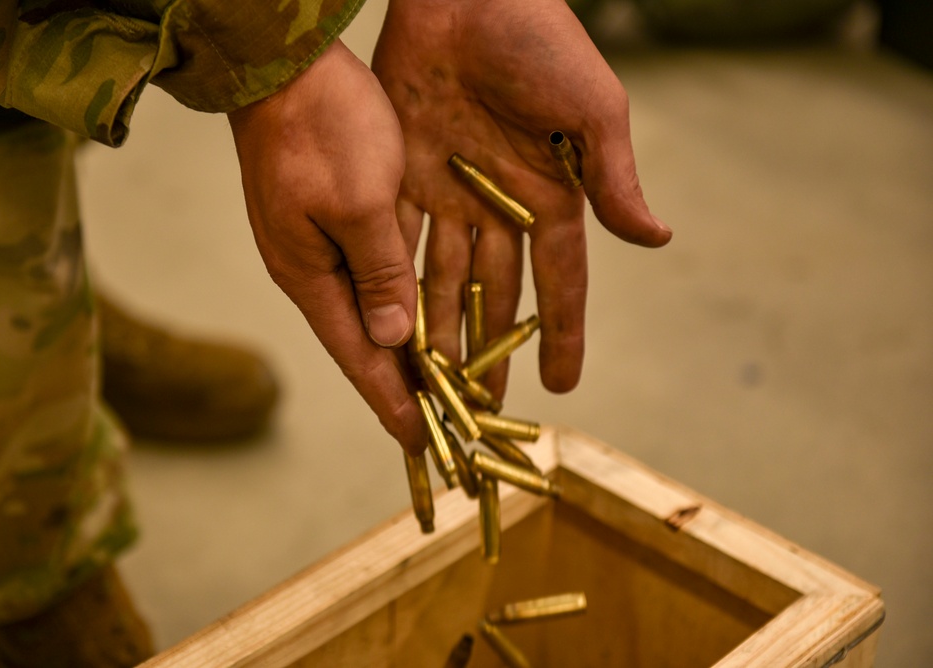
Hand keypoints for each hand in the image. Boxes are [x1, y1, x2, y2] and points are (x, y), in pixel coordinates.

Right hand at [228, 41, 425, 453]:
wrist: (282, 62)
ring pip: (370, 311)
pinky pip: (372, 275)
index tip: (424, 447)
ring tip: (443, 383)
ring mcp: (317, 244)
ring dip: (406, 349)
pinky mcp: (329, 217)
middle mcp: (310, 270)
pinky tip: (423, 315)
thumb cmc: (322, 125)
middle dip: (403, 387)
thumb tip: (392, 339)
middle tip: (444, 427)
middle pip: (363, 344)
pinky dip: (400, 303)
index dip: (393, 403)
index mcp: (311, 275)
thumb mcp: (360, 203)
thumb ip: (379, 274)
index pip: (359, 359)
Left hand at [373, 0, 671, 396]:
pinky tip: (387, 326)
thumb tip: (657, 241)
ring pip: (443, 280)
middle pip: (497, 295)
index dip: (564, 334)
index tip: (563, 386)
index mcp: (553, 194)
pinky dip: (391, 283)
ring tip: (434, 386)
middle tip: (483, 408)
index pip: (561, 281)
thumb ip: (614, 178)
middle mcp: (501, 204)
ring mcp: (450, 192)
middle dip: (491, 350)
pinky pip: (398, 241)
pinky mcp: (403, 174)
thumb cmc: (540, 40)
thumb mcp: (591, 110)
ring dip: (439, 332)